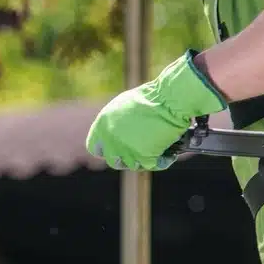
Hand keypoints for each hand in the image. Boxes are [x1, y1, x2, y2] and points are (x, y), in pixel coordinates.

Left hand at [85, 52, 226, 169]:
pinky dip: (162, 161)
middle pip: (113, 160)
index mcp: (102, 126)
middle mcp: (111, 140)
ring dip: (143, 160)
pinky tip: (168, 155)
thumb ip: (114, 122)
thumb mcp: (123, 106)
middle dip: (126, 158)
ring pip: (132, 165)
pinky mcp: (143, 157)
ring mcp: (126, 150)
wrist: (169, 100)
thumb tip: (114, 133)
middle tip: (139, 151)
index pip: (94, 147)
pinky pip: (152, 165)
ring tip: (156, 149)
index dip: (105, 149)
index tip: (114, 148)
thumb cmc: (150, 98)